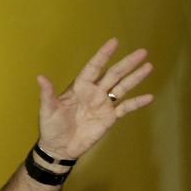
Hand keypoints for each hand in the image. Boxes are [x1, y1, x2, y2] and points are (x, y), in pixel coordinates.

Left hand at [36, 38, 153, 158]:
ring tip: (149, 66)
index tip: (114, 42)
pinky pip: (125, 108)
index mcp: (79, 87)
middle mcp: (94, 92)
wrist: (59, 148)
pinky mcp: (110, 117)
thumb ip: (47, 94)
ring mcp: (103, 104)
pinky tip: (149, 97)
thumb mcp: (47, 111)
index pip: (93, 68)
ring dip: (135, 78)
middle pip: (113, 74)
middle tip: (142, 52)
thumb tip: (40, 77)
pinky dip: (137, 103)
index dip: (103, 55)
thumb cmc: (51, 128)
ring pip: (122, 87)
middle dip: (126, 63)